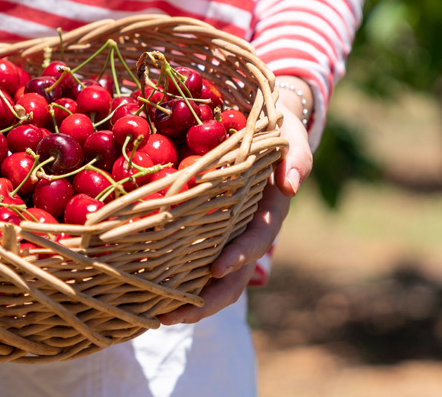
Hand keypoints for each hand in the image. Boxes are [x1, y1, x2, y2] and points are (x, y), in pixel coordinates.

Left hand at [158, 94, 312, 324]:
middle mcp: (247, 229)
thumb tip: (291, 186)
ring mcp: (227, 234)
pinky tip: (148, 294)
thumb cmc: (273, 126)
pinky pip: (192, 261)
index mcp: (269, 209)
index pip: (258, 238)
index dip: (241, 255)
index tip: (216, 267)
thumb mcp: (288, 133)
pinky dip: (175, 280)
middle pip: (233, 274)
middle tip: (173, 316)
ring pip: (211, 278)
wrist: (261, 123)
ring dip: (189, 301)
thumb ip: (294, 155)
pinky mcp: (205, 230)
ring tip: (158, 318)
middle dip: (207, 299)